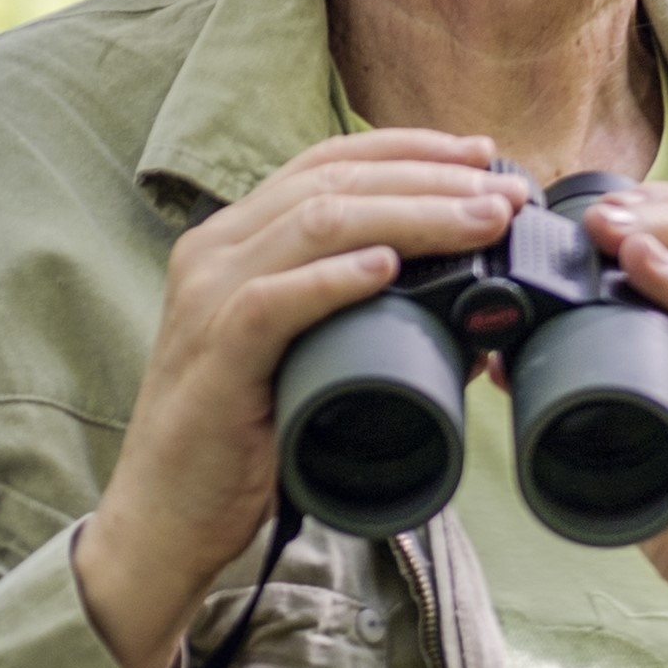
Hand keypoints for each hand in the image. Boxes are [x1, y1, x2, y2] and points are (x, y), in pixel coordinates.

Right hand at [75, 130, 527, 667]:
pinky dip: (336, 279)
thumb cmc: (238, 441)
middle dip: (429, 178)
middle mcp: (214, 251)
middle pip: (331, 182)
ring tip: (479, 223)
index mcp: (232, 240)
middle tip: (504, 193)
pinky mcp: (214, 354)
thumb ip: (349, 315)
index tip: (481, 155)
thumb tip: (459, 304)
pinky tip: (388, 267)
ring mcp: (208, 298)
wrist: (163, 517)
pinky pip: (275, 300)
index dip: (406, 149)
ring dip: (410, 216)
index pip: (324, 163)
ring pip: (316, 225)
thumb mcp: (297, 355)